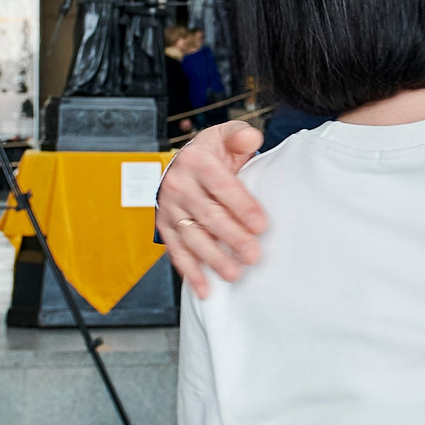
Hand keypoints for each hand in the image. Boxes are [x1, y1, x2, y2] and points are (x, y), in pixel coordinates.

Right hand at [155, 122, 267, 298]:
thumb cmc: (211, 153)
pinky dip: (190, 272)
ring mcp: (169, 209)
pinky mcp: (164, 227)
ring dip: (213, 259)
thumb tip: (252, 138)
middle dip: (231, 238)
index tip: (260, 225)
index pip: (221, 185)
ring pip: (192, 237)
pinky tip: (205, 288)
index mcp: (196, 161)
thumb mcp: (225, 136)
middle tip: (253, 255)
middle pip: (207, 215)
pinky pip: (177, 252)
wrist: (182, 163)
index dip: (241, 205)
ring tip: (234, 274)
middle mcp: (178, 185)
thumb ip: (240, 135)